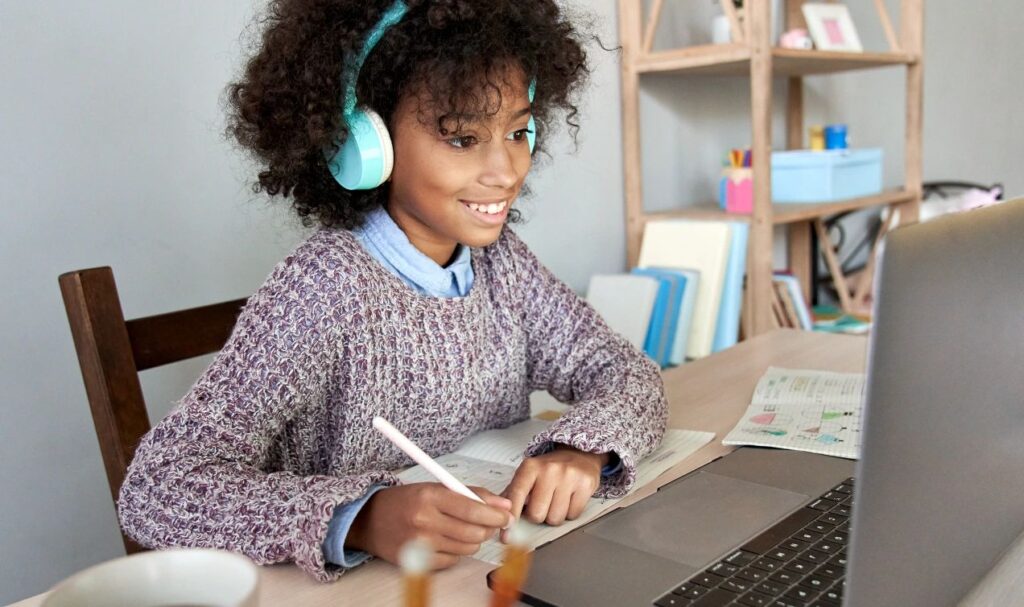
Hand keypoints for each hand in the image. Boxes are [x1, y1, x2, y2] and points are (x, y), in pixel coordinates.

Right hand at [346, 483, 512, 569]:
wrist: (369, 520)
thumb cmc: (405, 502)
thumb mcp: (435, 487)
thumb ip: (471, 494)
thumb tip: (503, 505)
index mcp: (430, 496)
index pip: (473, 508)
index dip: (495, 514)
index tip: (506, 516)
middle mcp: (424, 520)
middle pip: (473, 531)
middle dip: (488, 528)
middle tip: (489, 524)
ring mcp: (420, 543)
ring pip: (467, 547)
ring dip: (473, 540)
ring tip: (462, 529)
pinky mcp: (417, 561)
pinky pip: (452, 560)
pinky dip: (456, 552)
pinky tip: (446, 541)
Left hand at [503, 445, 606, 532]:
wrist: (579, 454)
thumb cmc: (549, 469)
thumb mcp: (528, 474)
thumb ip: (512, 493)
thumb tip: (500, 515)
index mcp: (530, 467)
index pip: (516, 496)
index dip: (511, 517)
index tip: (506, 535)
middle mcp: (549, 470)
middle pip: (537, 514)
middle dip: (538, 515)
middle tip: (542, 503)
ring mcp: (569, 477)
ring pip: (555, 518)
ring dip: (554, 515)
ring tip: (556, 500)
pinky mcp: (586, 484)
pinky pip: (573, 515)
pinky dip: (569, 512)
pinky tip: (569, 499)